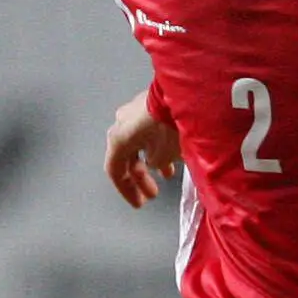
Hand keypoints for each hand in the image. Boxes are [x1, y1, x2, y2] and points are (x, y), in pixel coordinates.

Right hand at [104, 90, 182, 208]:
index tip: (139, 203)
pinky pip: (147, 132)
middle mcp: (120, 124)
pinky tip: (171, 154)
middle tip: (152, 194)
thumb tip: (157, 162)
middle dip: (140, 178)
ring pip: (138, 144)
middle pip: (126, 158)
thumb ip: (155, 164)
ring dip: (150, 162)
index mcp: (118, 139)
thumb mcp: (162, 155)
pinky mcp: (148, 105)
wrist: (183, 94)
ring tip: (166, 175)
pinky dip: (156, 146)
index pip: (115, 171)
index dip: (126, 190)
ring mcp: (133, 112)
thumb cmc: (169, 127)